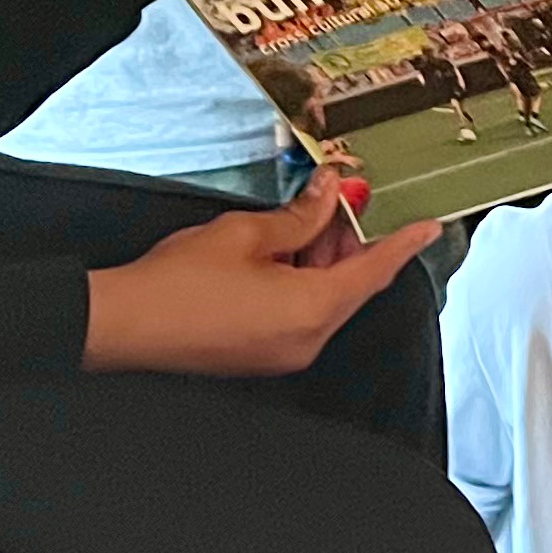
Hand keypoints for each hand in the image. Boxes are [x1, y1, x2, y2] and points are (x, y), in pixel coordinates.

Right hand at [83, 178, 437, 378]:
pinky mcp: (261, 356)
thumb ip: (299, 216)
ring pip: (324, 299)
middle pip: (350, 286)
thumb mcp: (246, 233)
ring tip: (308, 219)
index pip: (374, 271)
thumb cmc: (175, 284)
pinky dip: (303, 282)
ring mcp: (284, 353)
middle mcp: (306, 340)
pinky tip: (283, 252)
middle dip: (352, 242)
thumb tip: (328, 196)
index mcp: (312, 310)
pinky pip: (301, 314)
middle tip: (347, 203)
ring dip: (324, 260)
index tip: (429, 227)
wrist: (123, 324)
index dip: (404, 244)